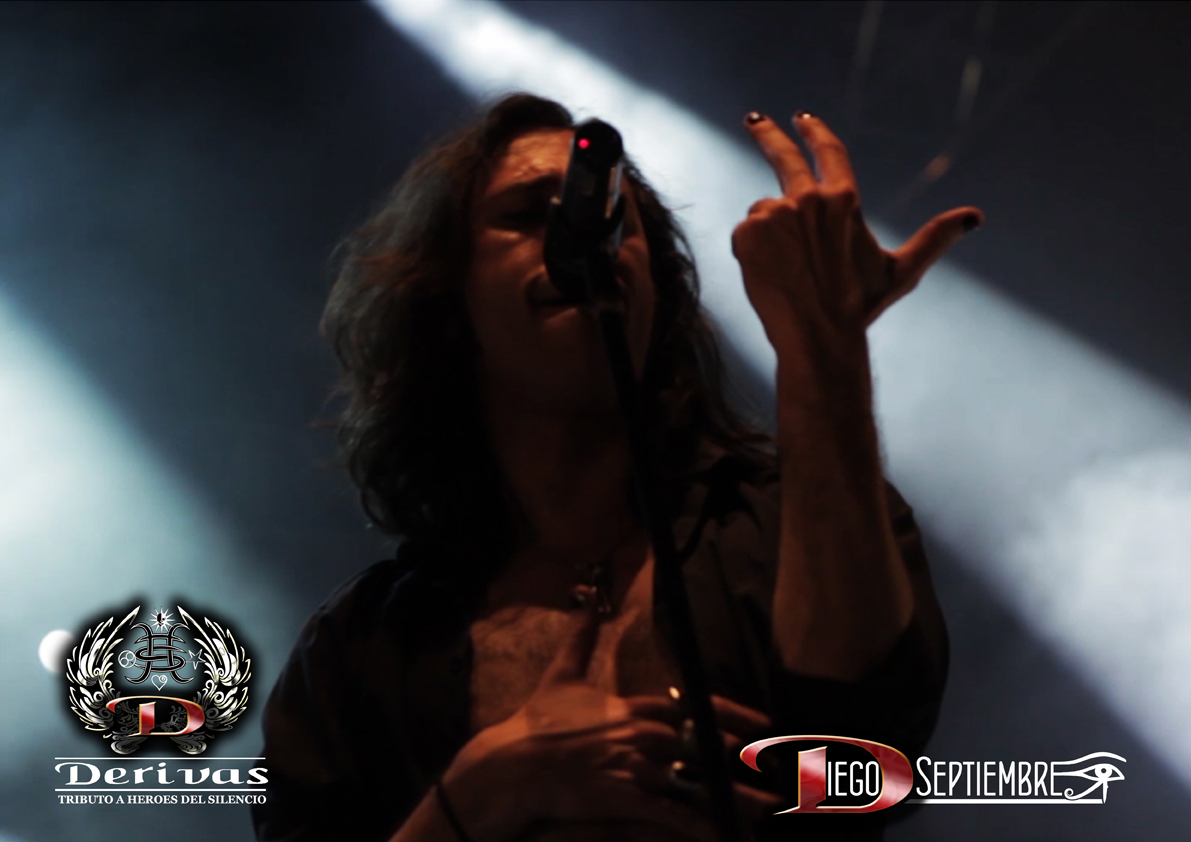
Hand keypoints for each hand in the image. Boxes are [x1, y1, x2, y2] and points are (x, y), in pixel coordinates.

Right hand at [441, 590, 780, 840]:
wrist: (514, 762)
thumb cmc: (537, 721)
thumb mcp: (560, 674)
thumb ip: (580, 639)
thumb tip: (585, 603)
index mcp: (635, 706)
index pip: (696, 707)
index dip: (734, 716)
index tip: (763, 724)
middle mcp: (643, 734)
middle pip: (706, 745)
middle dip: (746, 758)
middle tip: (780, 768)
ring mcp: (636, 767)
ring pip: (698, 782)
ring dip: (736, 797)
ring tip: (768, 808)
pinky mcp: (625, 798)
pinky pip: (672, 815)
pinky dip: (700, 826)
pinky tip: (723, 835)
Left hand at [732, 111, 981, 369]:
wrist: (817, 335)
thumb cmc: (859, 307)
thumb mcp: (902, 272)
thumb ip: (935, 239)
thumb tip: (975, 217)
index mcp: (844, 200)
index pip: (829, 152)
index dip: (815, 132)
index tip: (802, 117)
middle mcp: (808, 199)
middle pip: (783, 156)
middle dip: (767, 132)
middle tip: (755, 118)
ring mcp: (775, 213)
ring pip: (765, 213)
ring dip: (771, 234)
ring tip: (788, 270)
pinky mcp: (748, 232)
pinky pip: (746, 234)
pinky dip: (752, 250)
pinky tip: (768, 274)